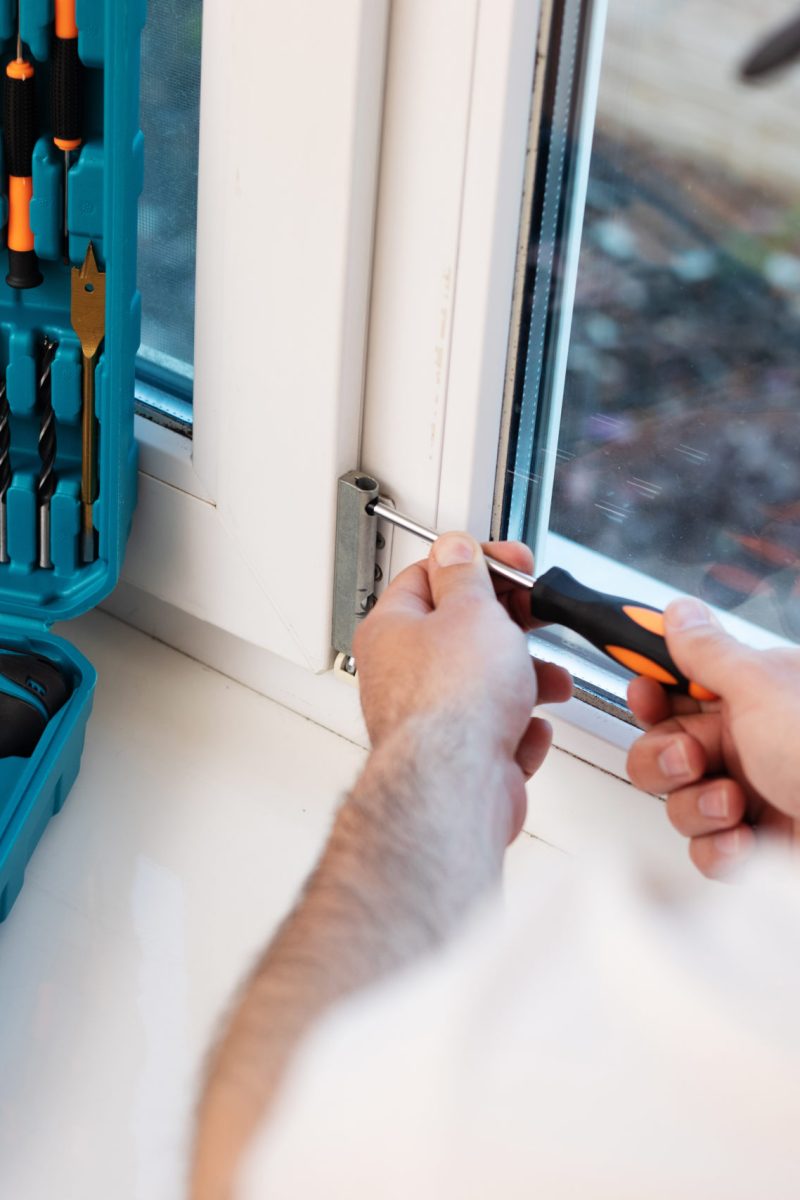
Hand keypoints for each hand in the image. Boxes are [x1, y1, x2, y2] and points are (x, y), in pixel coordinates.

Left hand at [353, 533, 572, 835]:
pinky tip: (526, 732)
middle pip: (464, 633)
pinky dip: (519, 731)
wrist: (457, 785)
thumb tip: (455, 548)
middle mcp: (403, 674)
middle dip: (512, 629)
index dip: (478, 564)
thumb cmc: (452, 702)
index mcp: (393, 629)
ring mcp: (430, 719)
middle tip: (537, 619)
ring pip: (487, 687)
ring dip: (527, 682)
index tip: (514, 564)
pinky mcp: (457, 758)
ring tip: (549, 684)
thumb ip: (466, 575)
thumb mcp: (470, 610)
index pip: (430, 577)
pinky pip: (497, 733)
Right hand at [627, 596, 799, 877]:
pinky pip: (707, 850)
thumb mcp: (763, 689)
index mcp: (755, 696)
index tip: (646, 694)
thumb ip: (710, 652)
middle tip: (692, 758)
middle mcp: (752, 743)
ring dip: (696, 807)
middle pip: (665, 747)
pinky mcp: (758, 847)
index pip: (682, 687)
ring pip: (679, 801)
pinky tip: (744, 842)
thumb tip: (680, 612)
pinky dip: (719, 849)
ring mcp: (755, 796)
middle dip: (665, 757)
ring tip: (734, 805)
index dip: (653, 691)